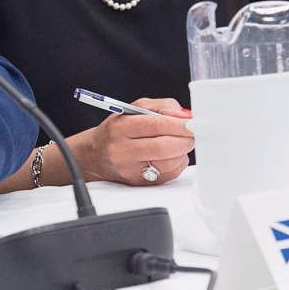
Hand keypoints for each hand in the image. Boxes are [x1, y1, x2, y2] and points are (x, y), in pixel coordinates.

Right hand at [74, 97, 192, 185]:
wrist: (96, 155)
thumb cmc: (117, 130)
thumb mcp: (134, 109)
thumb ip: (161, 106)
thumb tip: (183, 115)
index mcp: (120, 128)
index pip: (155, 125)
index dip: (178, 124)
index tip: (192, 122)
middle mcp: (123, 150)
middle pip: (163, 147)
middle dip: (184, 139)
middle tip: (193, 133)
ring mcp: (131, 170)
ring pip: (168, 163)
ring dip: (182, 151)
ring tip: (180, 142)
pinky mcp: (139, 183)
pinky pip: (169, 174)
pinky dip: (177, 162)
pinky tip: (172, 154)